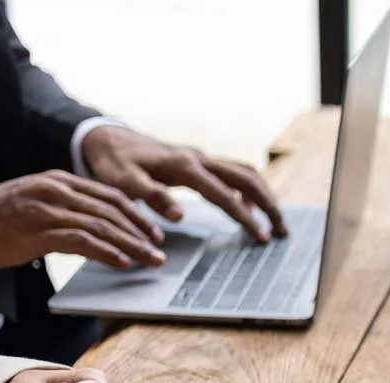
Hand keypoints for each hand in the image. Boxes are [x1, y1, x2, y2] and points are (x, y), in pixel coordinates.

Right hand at [0, 171, 164, 268]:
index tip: (153, 231)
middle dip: (141, 232)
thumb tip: (92, 228)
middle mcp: (57, 191)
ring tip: (150, 260)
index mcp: (58, 181)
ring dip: (132, 246)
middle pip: (112, 211)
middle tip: (160, 249)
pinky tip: (123, 263)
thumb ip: (63, 209)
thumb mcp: (34, 203)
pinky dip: (107, 253)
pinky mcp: (40, 231)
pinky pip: (83, 241)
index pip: (109, 194)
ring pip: (104, 226)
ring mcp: (49, 209)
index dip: (136, 214)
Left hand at [82, 125, 285, 242]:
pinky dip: (248, 191)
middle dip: (269, 205)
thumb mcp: (123, 183)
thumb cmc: (113, 164)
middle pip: (247, 179)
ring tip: (275, 222)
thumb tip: (179, 216)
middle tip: (282, 231)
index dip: (246, 218)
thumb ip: (151, 198)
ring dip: (264, 196)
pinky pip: (233, 173)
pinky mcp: (200, 161)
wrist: (106, 138)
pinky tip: (248, 209)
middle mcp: (199, 159)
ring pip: (245, 173)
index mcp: (184, 167)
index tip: (261, 237)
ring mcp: (202, 158)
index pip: (225, 195)